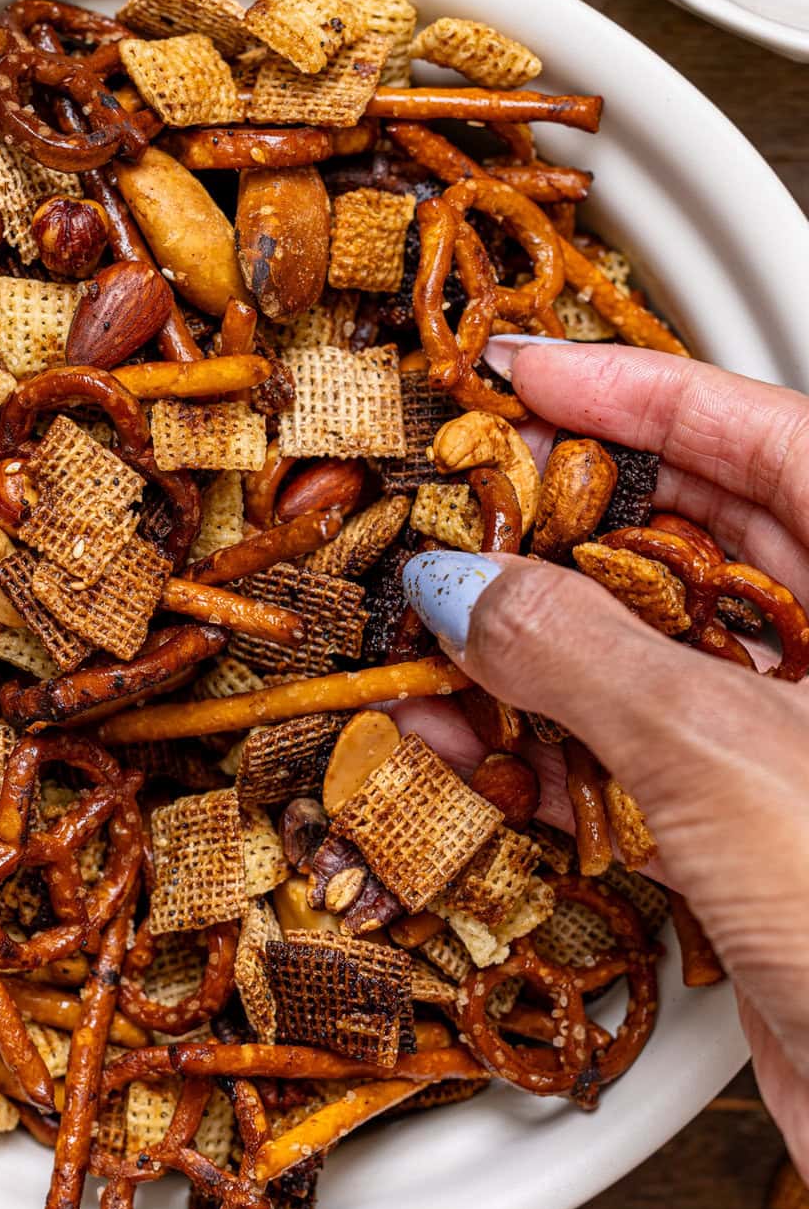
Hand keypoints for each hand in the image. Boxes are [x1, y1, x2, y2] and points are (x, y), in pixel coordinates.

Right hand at [402, 340, 808, 1175]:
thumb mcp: (723, 753)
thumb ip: (581, 653)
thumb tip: (465, 586)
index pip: (768, 433)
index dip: (639, 390)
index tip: (527, 371)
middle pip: (701, 537)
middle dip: (571, 521)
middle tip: (465, 501)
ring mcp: (806, 747)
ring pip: (658, 652)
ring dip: (540, 647)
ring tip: (436, 626)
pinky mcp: (761, 837)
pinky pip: (638, 757)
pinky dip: (551, 748)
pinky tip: (467, 744)